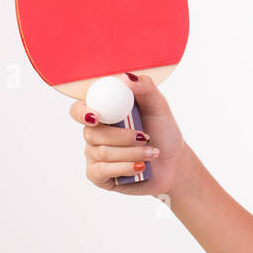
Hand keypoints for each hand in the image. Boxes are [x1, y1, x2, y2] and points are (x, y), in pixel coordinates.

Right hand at [70, 73, 190, 197]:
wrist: (174, 163)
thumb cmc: (164, 132)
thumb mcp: (159, 107)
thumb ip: (145, 88)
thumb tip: (126, 76)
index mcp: (104, 113)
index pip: (79, 109)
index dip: (82, 112)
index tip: (96, 116)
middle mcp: (95, 133)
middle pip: (91, 133)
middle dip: (122, 137)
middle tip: (145, 137)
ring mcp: (94, 155)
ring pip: (101, 153)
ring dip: (131, 153)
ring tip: (152, 153)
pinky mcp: (98, 175)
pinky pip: (101, 171)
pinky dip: (125, 167)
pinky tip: (140, 167)